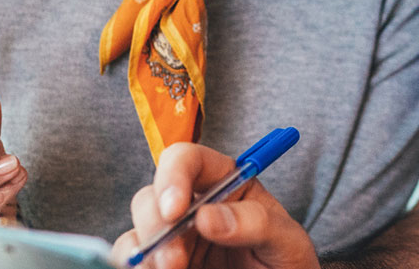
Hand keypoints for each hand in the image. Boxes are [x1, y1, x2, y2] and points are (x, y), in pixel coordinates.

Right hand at [113, 142, 318, 268]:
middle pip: (152, 196)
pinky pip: (131, 258)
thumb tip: (207, 217)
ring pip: (137, 230)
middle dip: (156, 225)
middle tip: (175, 261)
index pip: (188, 160)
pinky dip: (135, 265)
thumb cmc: (287, 264)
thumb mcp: (287, 241)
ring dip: (147, 251)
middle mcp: (193, 206)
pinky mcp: (161, 263)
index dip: (174, 176)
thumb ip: (256, 223)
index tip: (175, 210)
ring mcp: (174, 237)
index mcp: (225, 183)